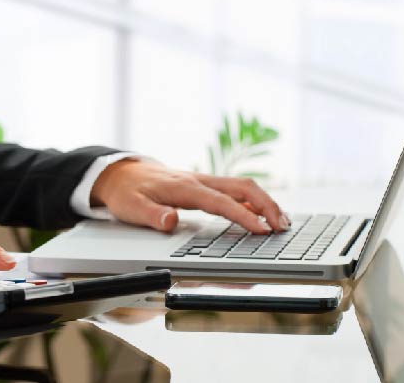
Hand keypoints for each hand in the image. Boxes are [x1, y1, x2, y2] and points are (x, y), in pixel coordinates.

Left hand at [90, 160, 289, 233]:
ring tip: (282, 221)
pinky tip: (263, 214)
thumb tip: (171, 221)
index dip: (243, 215)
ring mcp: (204, 181)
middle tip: (282, 226)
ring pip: (243, 186)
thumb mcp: (131, 206)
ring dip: (265, 202)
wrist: (120, 173)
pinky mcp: (204, 185)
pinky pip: (235, 189)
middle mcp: (199, 181)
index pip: (221, 202)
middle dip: (266, 205)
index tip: (261, 229)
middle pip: (242, 187)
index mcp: (185, 188)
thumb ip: (152, 215)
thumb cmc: (127, 191)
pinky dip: (254, 200)